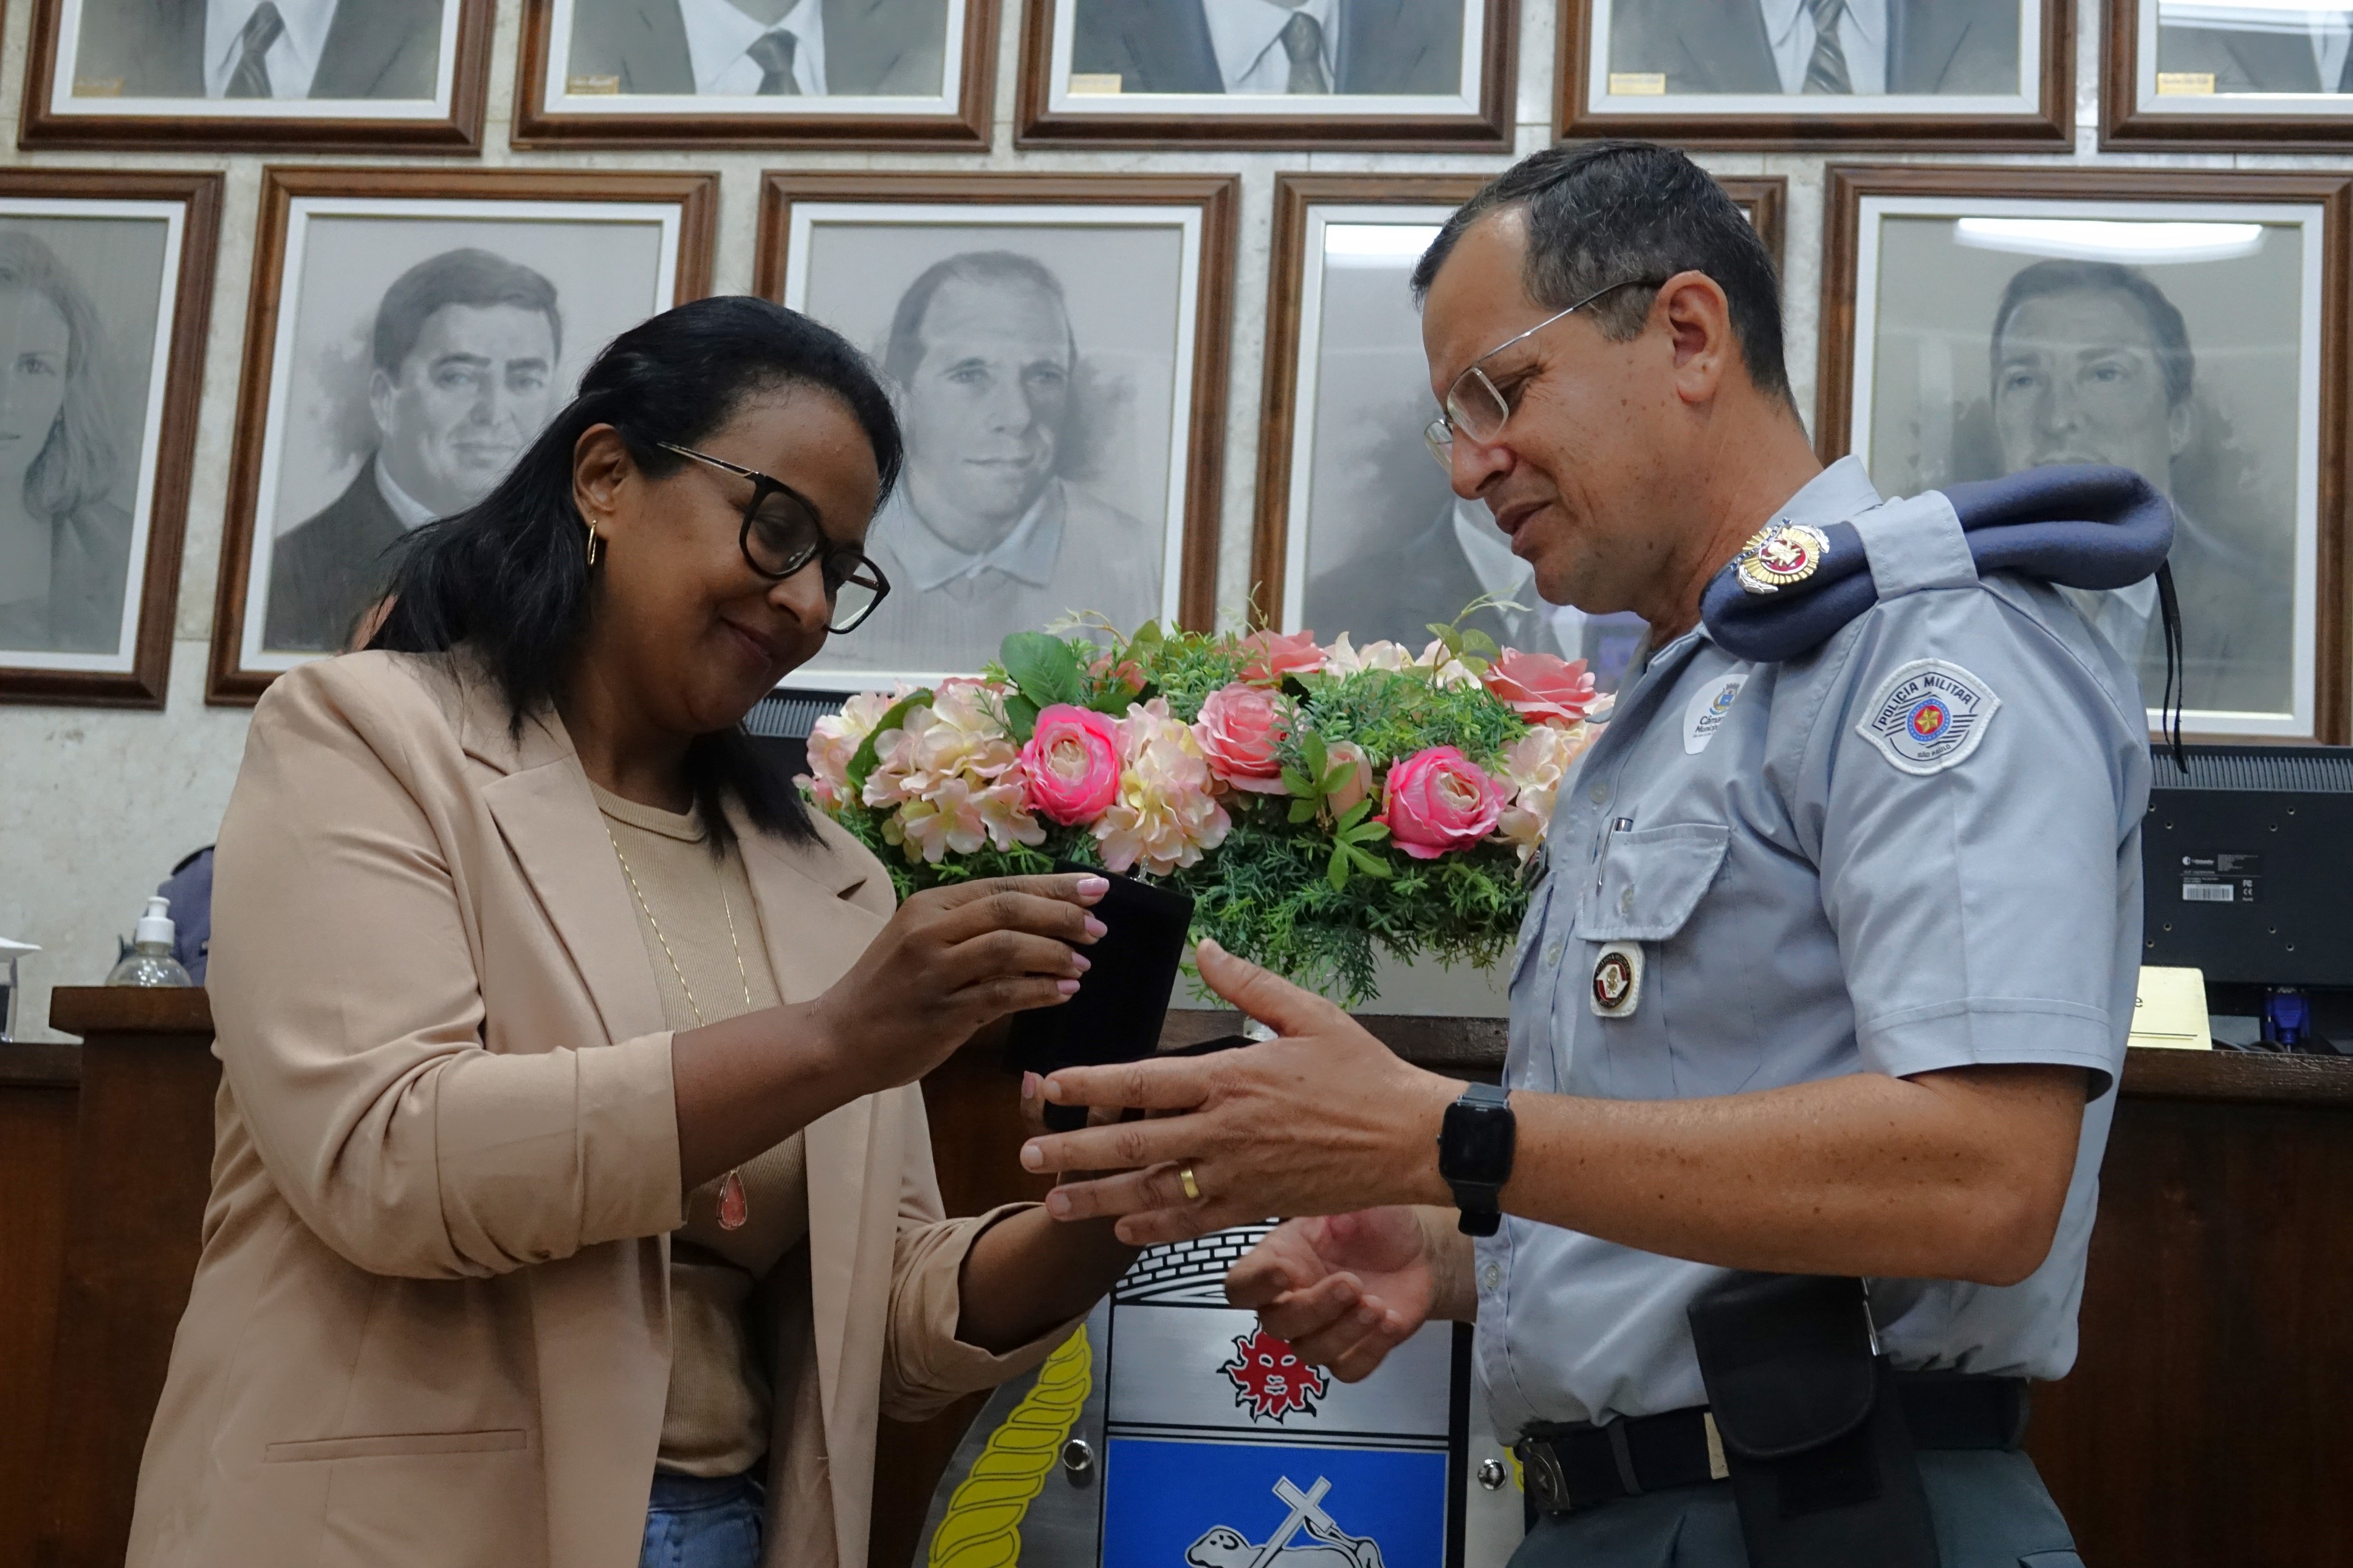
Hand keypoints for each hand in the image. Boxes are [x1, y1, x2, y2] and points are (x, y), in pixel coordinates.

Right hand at [811, 874, 1105, 1094]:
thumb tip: (1040, 932)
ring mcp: (935, 971)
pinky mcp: (943, 1012)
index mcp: (929, 906)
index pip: (1004, 886)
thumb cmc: (885, 993)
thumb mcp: (921, 945)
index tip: (1097, 889)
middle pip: (1011, 909)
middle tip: (1098, 928)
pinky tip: (1063, 993)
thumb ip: (972, 935)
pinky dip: (1040, 991)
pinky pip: (1003, 995)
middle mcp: (930, 930)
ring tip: (1083, 964)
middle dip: (1063, 916)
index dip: (1055, 887)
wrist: (837, 1040)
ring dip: (1055, 953)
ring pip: (1009, 947)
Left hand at [1016, 939, 1457, 1244]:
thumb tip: (1205, 948)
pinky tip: (1123, 1228)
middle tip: (1027, 1154)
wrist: (1409, 1139)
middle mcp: (1224, 1131)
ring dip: (1098, 1198)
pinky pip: (1193, 1220)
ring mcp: (1238, 1174)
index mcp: (1230, 1077)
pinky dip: (1155, 1227)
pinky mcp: (1256, 1205)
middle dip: (1073, 1150)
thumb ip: (1249, 984)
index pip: (1140, 1082)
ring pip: (1153, 1191)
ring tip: (1054, 1204)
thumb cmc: (1363, 1072)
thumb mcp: (1309, 1012)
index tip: (1045, 1086)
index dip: (1087, 1085)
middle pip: (1132, 1144)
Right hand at [1225, 1208, 1450, 1381]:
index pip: (1241, 1285)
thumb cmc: (1375, 1221)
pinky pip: (1350, 1370)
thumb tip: (1307, 1182)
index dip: (1255, 1284)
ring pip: (1310, 1352)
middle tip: (1351, 1283)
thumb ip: (1323, 1196)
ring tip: (1375, 1304)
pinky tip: (1390, 1320)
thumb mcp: (1349, 1196)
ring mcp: (1322, 1330)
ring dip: (1343, 1332)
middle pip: (1276, 1325)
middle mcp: (1292, 1299)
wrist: (1417, 1248)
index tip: (1285, 1271)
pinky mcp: (1354, 1351)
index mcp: (1279, 1258)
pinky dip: (1370, 1350)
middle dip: (1313, 1308)